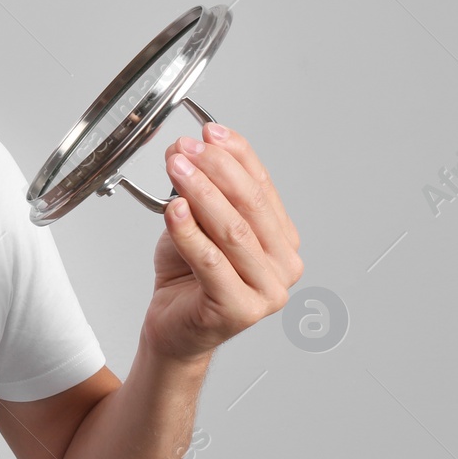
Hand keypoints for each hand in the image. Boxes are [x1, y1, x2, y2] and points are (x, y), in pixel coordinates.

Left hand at [145, 123, 303, 364]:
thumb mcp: (197, 222)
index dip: (238, 155)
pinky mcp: (240, 310)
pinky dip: (190, 232)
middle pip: (251, 206)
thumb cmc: (187, 275)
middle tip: (186, 149)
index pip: (263, 187)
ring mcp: (267, 291)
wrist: (173, 327)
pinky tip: (174, 210)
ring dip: (202, 193)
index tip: (210, 132)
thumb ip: (202, 191)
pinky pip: (212, 262)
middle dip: (216, 170)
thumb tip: (190, 149)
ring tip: (176, 169)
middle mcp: (284, 264)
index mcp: (282, 239)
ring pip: (233, 231)